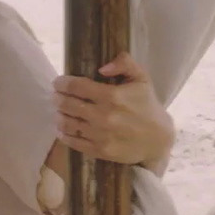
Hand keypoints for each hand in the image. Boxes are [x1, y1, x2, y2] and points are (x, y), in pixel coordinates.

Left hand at [54, 53, 174, 165]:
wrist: (158, 139)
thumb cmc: (147, 105)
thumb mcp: (141, 78)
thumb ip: (124, 63)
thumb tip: (102, 67)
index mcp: (112, 96)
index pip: (77, 86)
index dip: (62, 83)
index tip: (58, 82)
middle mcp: (103, 116)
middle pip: (68, 104)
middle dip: (58, 98)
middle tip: (56, 96)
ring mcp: (100, 135)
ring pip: (67, 123)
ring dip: (59, 115)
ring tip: (59, 111)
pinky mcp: (99, 151)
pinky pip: (73, 142)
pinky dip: (63, 134)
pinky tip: (62, 129)